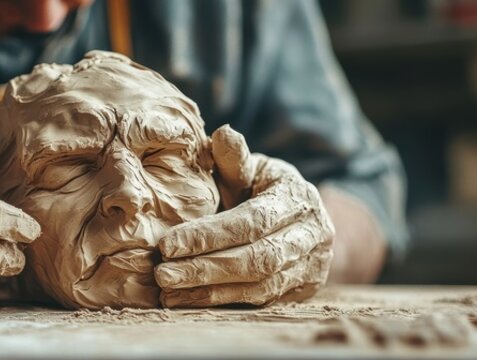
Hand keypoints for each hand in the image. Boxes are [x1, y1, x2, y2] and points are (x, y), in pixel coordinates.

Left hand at [154, 125, 334, 306]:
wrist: (300, 217)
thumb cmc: (263, 187)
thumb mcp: (252, 168)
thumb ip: (234, 159)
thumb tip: (222, 133)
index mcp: (298, 197)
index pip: (252, 221)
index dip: (209, 235)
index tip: (167, 245)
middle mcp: (313, 234)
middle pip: (258, 259)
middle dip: (206, 268)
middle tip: (163, 274)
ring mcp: (312, 266)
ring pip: (260, 286)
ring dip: (210, 291)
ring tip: (169, 292)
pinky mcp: (302, 291)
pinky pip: (260, 301)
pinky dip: (221, 301)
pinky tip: (187, 300)